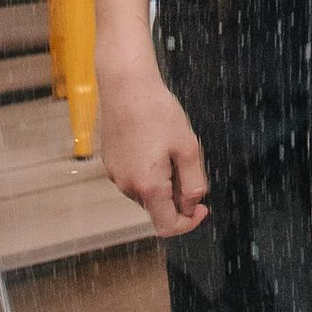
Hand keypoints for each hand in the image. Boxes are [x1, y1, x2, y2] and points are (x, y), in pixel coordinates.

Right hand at [98, 66, 209, 236]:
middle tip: (187, 163)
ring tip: (169, 148)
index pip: (167, 226)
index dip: (188, 223)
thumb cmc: (158, 112)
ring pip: (145, 192)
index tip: (202, 208)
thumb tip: (192, 205)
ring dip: (162, 181)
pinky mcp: (110, 162)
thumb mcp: (188, 148)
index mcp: (148, 187)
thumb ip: (193, 184)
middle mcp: (127, 186)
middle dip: (176, 195)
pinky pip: (133, 177)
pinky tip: (153, 143)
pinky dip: (147, 171)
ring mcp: (115, 174)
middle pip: (157, 208)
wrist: (126, 85)